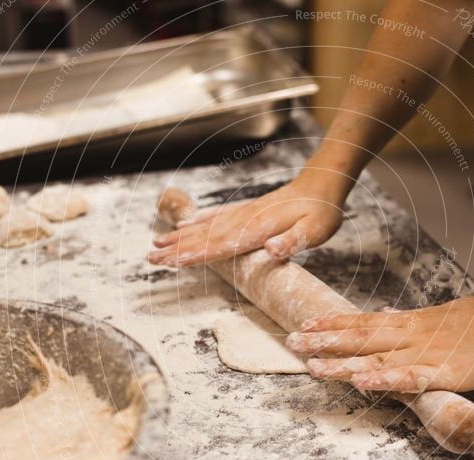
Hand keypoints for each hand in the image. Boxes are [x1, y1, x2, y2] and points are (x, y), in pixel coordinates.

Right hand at [148, 172, 348, 266]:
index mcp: (258, 229)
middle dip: (176, 250)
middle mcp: (245, 221)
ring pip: (204, 228)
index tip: (170, 262)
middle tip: (150, 260)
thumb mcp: (315, 230)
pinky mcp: (246, 212)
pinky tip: (183, 225)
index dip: (194, 255)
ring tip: (155, 246)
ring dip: (179, 238)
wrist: (322, 184)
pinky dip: (197, 223)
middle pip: (204, 238)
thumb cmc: (321, 211)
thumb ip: (293, 241)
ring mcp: (243, 215)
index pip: (220, 246)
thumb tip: (272, 251)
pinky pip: (215, 218)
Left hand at [286, 295, 473, 392]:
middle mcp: (413, 335)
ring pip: (377, 358)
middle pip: (360, 337)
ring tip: (310, 364)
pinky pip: (410, 378)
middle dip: (324, 340)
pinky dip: (385, 381)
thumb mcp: (445, 314)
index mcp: (413, 321)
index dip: (333, 323)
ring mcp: (427, 354)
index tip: (305, 322)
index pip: (365, 320)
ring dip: (341, 362)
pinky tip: (362, 383)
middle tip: (290, 340)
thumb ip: (414, 318)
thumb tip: (390, 313)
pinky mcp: (446, 373)